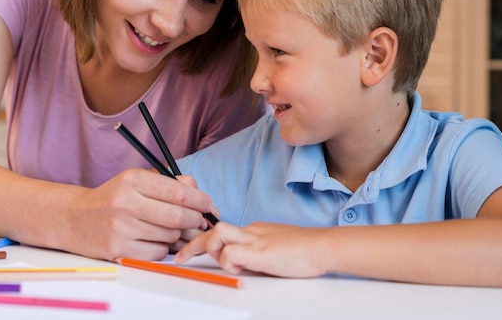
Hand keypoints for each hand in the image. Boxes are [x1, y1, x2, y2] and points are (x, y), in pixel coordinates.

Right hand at [67, 168, 214, 260]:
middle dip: (195, 220)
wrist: (75, 218)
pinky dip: (163, 247)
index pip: (178, 192)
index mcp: (133, 180)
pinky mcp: (117, 249)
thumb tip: (201, 196)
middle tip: (200, 221)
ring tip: (174, 229)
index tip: (209, 204)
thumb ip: (170, 183)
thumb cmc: (114, 198)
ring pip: (169, 236)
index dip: (200, 200)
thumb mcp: (137, 180)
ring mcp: (121, 228)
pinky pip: (156, 252)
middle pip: (177, 216)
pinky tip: (156, 239)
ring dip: (179, 234)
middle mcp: (125, 202)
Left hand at [173, 221, 325, 276]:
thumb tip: (240, 263)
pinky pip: (233, 252)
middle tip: (177, 258)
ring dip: (211, 248)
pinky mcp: (262, 252)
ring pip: (219, 233)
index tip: (188, 252)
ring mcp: (256, 240)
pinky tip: (238, 270)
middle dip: (192, 245)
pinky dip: (229, 262)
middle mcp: (251, 231)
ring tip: (222, 263)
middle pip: (213, 230)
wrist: (324, 247)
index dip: (202, 241)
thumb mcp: (274, 248)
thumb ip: (256, 252)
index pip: (220, 230)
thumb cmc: (305, 251)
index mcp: (253, 230)